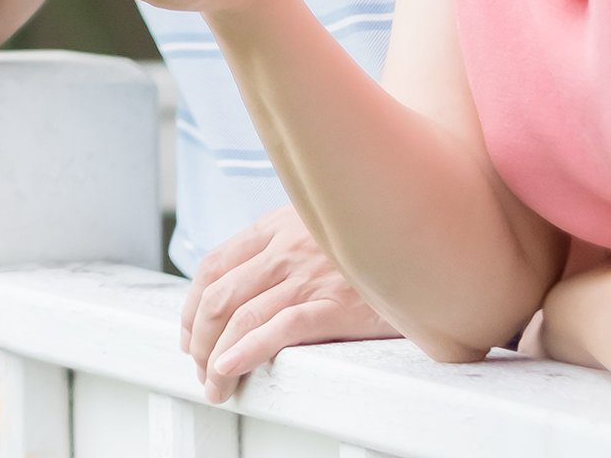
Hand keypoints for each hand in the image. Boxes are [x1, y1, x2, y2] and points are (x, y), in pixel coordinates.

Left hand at [181, 206, 394, 400]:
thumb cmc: (370, 242)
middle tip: (198, 368)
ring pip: (242, 317)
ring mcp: (309, 276)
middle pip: (219, 296)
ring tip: (214, 384)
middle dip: (198, 338)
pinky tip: (230, 369)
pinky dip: (247, 351)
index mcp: (275, 226)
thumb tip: (247, 284)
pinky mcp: (336, 305)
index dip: (191, 305)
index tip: (188, 334)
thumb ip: (284, 245)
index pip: (213, 266)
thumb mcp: (318, 225)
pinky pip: (279, 329)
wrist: (421, 244)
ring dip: (216, 356)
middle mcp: (285, 248)